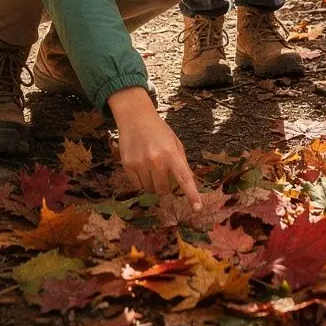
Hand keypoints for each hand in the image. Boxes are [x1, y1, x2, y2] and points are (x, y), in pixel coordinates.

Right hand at [109, 87, 201, 208]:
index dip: (192, 194)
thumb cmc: (158, 130)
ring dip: (153, 185)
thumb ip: (182, 162)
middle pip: (164, 190)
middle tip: (163, 175)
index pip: (184, 178)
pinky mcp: (128, 165)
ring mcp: (140, 163)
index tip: (197, 208)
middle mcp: (156, 160)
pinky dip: (142, 182)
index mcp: (171, 153)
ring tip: (151, 168)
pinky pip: (137, 186)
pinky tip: (142, 167)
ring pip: (150, 190)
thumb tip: (188, 183)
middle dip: (165, 187)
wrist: (135, 117)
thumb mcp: (175, 142)